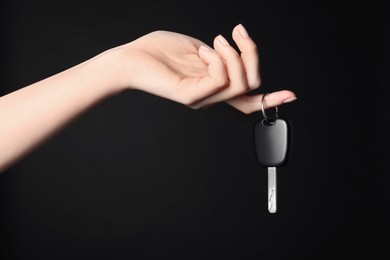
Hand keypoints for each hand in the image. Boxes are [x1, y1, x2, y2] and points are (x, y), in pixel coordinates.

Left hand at [111, 24, 295, 112]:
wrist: (132, 58)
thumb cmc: (161, 52)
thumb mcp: (200, 50)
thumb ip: (220, 57)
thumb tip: (234, 53)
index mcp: (215, 86)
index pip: (248, 98)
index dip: (271, 98)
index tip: (292, 95)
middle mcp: (212, 96)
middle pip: (251, 84)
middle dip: (251, 53)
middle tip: (236, 33)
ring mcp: (202, 98)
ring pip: (239, 83)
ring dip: (233, 55)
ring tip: (215, 41)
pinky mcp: (190, 96)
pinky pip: (219, 81)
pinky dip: (217, 60)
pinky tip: (203, 52)